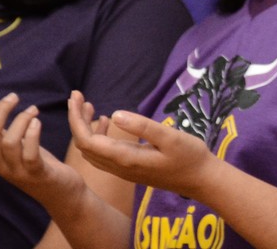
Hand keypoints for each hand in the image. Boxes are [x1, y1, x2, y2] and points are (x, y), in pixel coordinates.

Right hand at [0, 91, 83, 205]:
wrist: (60, 191)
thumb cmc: (35, 163)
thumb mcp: (11, 145)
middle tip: (14, 96)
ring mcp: (16, 170)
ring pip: (7, 144)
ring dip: (20, 120)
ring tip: (33, 109)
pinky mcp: (36, 173)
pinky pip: (29, 155)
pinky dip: (32, 136)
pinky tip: (37, 123)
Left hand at [68, 91, 215, 200]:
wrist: (201, 180)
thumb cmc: (190, 156)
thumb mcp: (170, 138)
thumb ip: (143, 127)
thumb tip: (115, 114)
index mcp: (126, 159)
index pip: (88, 141)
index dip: (76, 119)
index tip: (76, 96)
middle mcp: (119, 168)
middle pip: (84, 146)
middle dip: (76, 121)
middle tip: (78, 96)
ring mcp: (124, 171)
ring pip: (92, 151)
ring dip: (85, 129)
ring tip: (89, 106)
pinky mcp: (130, 169)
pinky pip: (103, 154)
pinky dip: (97, 136)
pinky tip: (108, 122)